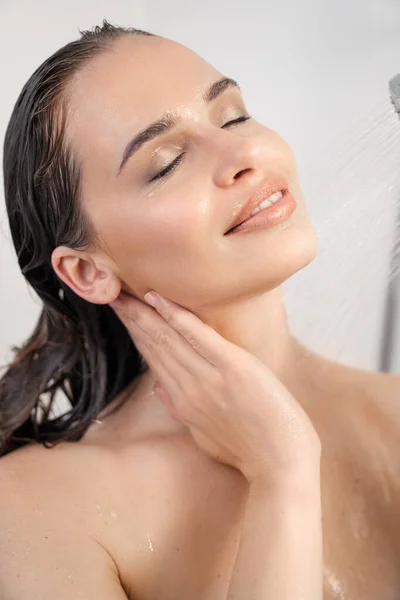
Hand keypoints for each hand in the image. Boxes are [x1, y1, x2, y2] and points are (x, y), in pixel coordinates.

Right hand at [109, 291, 320, 483]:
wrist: (281, 466)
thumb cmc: (249, 453)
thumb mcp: (207, 437)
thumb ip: (182, 412)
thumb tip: (160, 389)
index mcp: (184, 403)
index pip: (154, 360)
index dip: (136, 334)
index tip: (123, 315)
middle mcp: (189, 388)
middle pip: (155, 345)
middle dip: (133, 318)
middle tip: (112, 294)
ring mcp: (209, 377)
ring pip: (168, 338)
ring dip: (145, 313)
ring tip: (125, 292)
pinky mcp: (233, 368)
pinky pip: (197, 336)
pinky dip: (176, 316)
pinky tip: (157, 299)